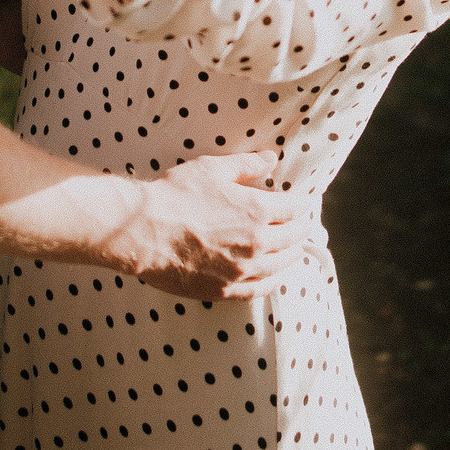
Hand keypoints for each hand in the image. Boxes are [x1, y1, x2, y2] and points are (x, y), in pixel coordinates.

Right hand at [121, 150, 317, 301]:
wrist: (142, 231)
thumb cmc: (175, 195)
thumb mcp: (212, 169)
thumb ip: (246, 165)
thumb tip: (271, 159)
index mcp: (258, 210)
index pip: (296, 207)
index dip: (304, 203)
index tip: (306, 201)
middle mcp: (258, 243)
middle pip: (294, 237)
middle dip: (302, 228)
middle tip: (305, 224)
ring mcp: (243, 270)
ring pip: (281, 265)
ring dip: (291, 254)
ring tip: (294, 249)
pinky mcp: (225, 289)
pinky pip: (260, 289)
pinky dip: (271, 281)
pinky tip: (272, 277)